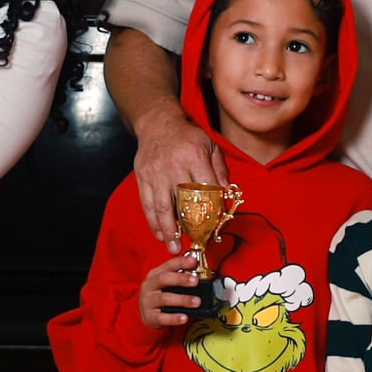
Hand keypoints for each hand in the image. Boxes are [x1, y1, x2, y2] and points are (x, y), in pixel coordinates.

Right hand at [130, 105, 230, 244]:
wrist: (158, 123)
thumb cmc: (188, 137)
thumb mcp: (210, 145)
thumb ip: (220, 169)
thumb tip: (228, 193)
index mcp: (194, 156)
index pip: (205, 187)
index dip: (210, 209)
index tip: (213, 227)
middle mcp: (174, 165)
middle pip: (181, 201)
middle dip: (186, 228)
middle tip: (191, 247)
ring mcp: (156, 172)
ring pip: (161, 206)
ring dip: (167, 230)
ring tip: (172, 247)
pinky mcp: (143, 177)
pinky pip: (147, 203)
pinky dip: (152, 221)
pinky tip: (159, 234)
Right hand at [132, 253, 202, 336]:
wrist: (145, 313)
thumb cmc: (160, 295)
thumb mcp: (166, 283)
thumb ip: (180, 277)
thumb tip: (201, 273)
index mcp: (155, 274)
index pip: (168, 265)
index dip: (181, 262)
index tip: (193, 261)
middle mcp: (149, 286)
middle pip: (163, 279)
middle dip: (180, 279)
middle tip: (195, 281)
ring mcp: (148, 301)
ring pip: (164, 299)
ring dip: (182, 300)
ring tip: (196, 302)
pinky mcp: (150, 316)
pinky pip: (162, 317)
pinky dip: (174, 318)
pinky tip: (184, 318)